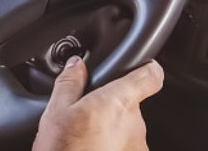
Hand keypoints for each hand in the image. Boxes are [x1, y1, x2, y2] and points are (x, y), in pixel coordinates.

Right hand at [33, 57, 163, 150]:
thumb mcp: (56, 113)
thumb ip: (70, 83)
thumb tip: (76, 65)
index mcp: (118, 102)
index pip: (151, 75)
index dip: (147, 68)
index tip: (143, 67)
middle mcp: (134, 124)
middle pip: (131, 105)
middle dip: (112, 108)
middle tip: (88, 116)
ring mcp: (138, 147)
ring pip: (128, 130)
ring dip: (112, 132)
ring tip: (86, 140)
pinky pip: (127, 149)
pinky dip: (113, 149)